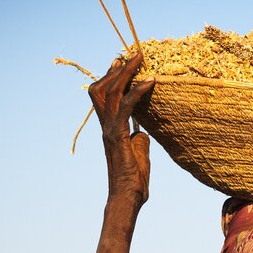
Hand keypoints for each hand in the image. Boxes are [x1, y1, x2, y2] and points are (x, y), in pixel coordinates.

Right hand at [88, 51, 154, 204]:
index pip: (103, 96)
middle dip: (117, 69)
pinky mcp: (119, 136)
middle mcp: (106, 126)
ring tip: (140, 59)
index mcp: (110, 129)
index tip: (122, 62)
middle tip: (133, 54)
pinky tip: (150, 81)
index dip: (110, 77)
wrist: (127, 198)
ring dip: (126, 73)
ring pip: (111, 93)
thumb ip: (139, 140)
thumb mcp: (139, 154)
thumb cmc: (134, 181)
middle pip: (102, 88)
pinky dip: (137, 91)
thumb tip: (143, 132)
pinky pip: (126, 108)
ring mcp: (110, 131)